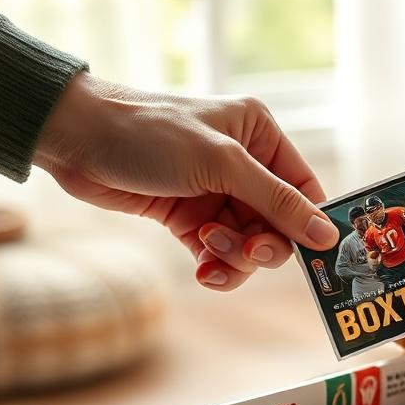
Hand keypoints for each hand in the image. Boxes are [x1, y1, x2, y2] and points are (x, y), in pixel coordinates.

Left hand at [33, 72, 338, 290]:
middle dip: (263, 244)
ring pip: (248, 244)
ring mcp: (216, 193)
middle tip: (246, 251)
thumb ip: (278, 201)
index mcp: (260, 136)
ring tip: (206, 246)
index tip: (314, 257)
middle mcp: (244, 165)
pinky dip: (215, 266)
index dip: (309, 225)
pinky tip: (202, 271)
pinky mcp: (189, 218)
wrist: (76, 140)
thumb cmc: (149, 133)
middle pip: (279, 224)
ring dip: (234, 256)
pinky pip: (219, 254)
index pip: (304, 190)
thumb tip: (327, 235)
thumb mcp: (223, 164)